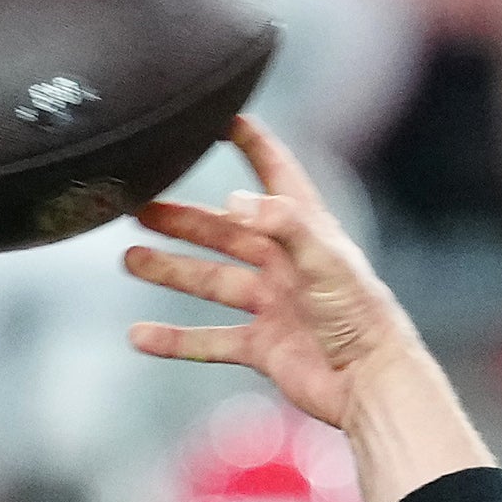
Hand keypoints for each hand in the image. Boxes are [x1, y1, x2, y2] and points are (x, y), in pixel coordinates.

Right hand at [124, 118, 433, 431]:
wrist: (371, 383)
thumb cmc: (362, 316)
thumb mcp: (326, 259)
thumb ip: (284, 223)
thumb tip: (236, 199)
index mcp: (306, 232)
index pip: (276, 174)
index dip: (251, 144)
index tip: (220, 117)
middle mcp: (285, 264)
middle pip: (224, 233)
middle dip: (183, 221)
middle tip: (140, 209)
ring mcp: (271, 306)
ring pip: (210, 282)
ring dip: (171, 271)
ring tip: (130, 259)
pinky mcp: (263, 347)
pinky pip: (210, 340)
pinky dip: (176, 340)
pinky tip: (141, 336)